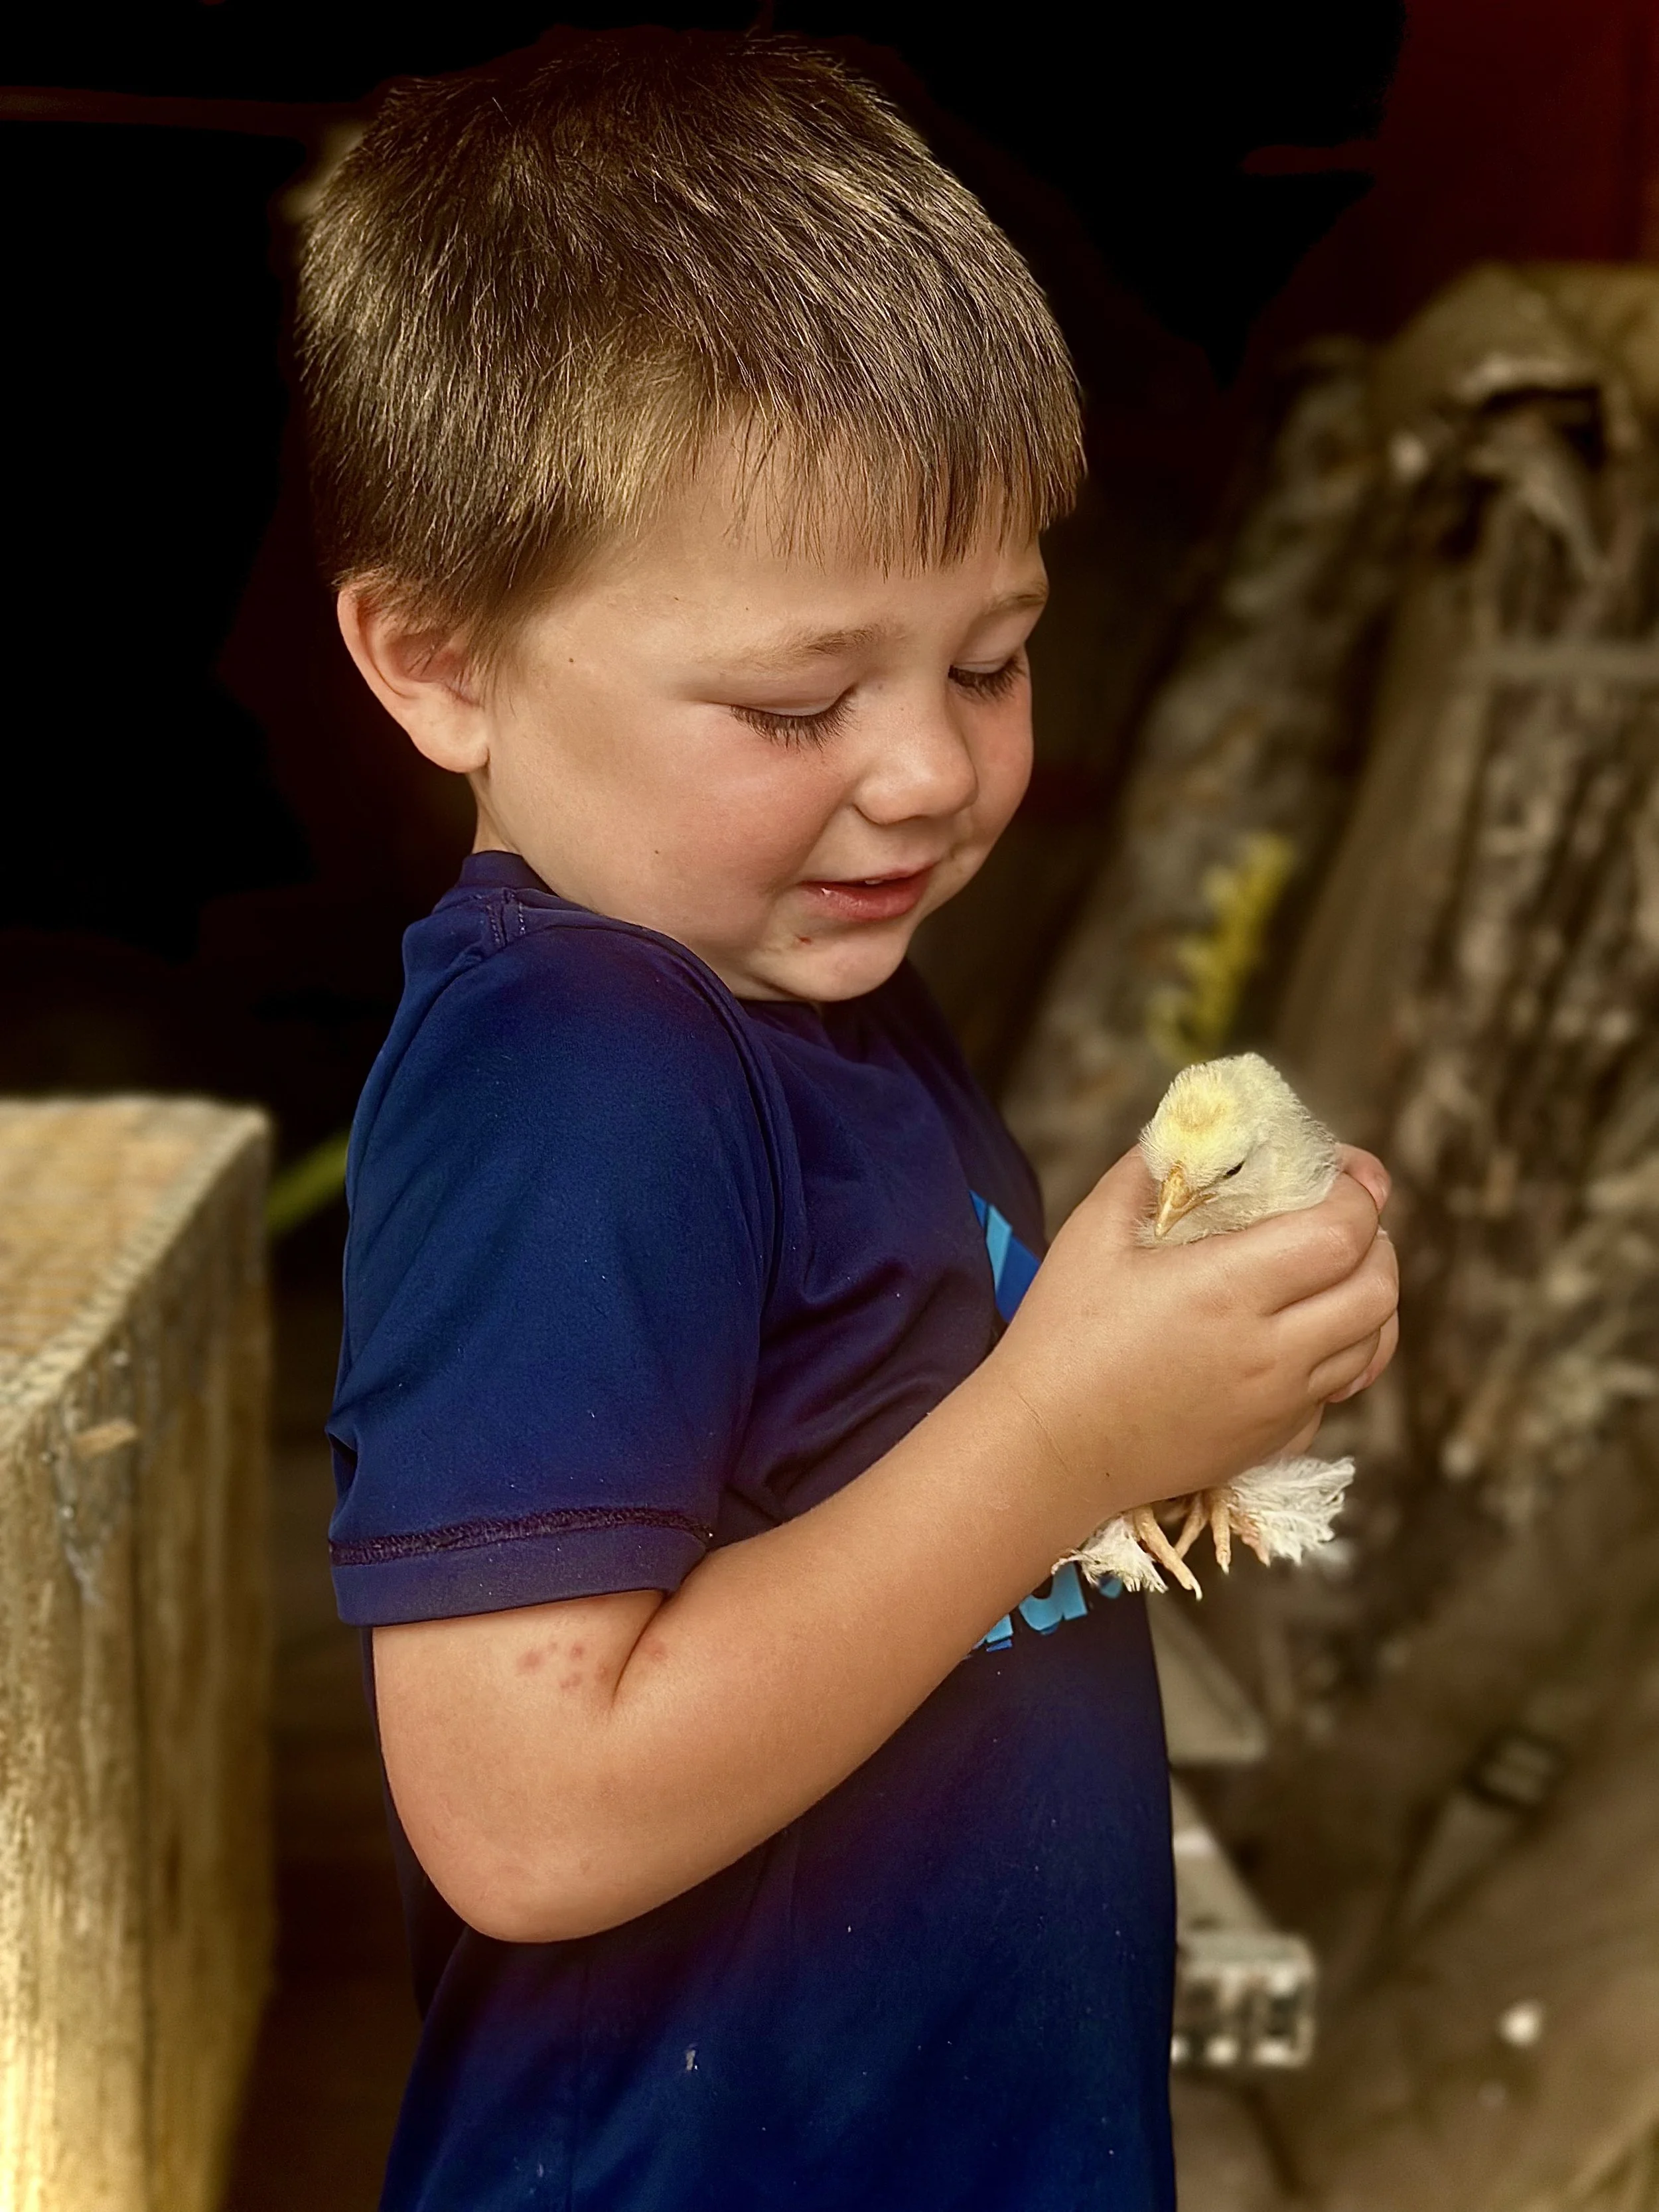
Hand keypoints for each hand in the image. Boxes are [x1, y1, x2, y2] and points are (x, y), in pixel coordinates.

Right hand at [988, 1145, 1398, 1525]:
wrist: (1045, 1449)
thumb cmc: (1060, 1335)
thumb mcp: (1092, 1232)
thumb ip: (1149, 1170)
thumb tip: (1196, 1133)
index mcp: (1227, 1290)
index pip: (1344, 1233)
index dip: (1357, 1192)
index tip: (1338, 1171)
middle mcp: (1269, 1353)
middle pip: (1379, 1289)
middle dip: (1375, 1241)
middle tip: (1340, 1217)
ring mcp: (1278, 1405)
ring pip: (1373, 1343)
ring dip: (1366, 1297)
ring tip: (1331, 1271)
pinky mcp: (1272, 1442)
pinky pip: (1338, 1391)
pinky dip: (1339, 1354)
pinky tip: (1298, 1334)